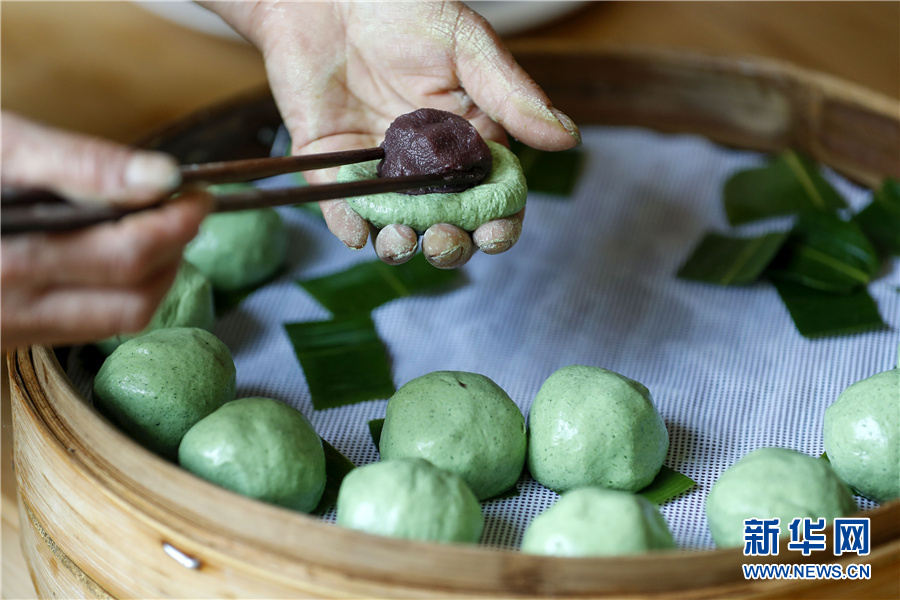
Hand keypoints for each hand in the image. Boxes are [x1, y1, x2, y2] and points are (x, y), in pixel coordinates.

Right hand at [1, 113, 210, 348]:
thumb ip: (80, 164)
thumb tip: (164, 178)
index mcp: (4, 259)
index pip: (124, 258)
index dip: (175, 224)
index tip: (199, 193)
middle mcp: (5, 309)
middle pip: (133, 299)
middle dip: (173, 251)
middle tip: (183, 208)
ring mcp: (5, 331)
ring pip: (117, 321)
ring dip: (153, 275)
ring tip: (153, 227)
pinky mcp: (6, 338)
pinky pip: (86, 327)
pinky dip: (119, 291)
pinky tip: (113, 252)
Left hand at [207, 1, 579, 267]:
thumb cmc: (402, 7)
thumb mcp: (467, 45)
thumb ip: (511, 95)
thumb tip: (567, 137)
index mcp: (468, 140)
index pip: (491, 198)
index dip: (498, 224)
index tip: (494, 233)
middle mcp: (426, 163)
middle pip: (446, 223)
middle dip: (450, 244)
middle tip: (444, 240)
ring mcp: (379, 165)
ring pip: (395, 224)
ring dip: (401, 243)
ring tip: (402, 239)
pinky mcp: (332, 160)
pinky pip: (340, 203)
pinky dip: (347, 223)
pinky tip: (356, 230)